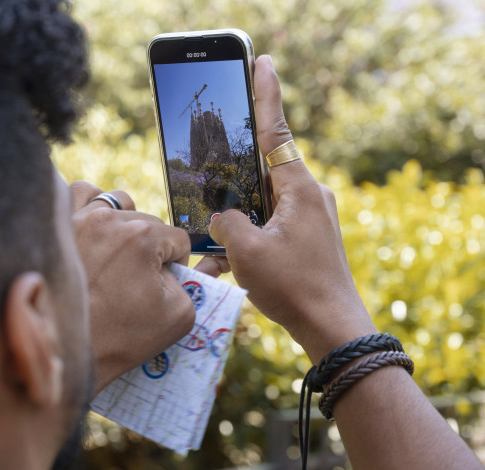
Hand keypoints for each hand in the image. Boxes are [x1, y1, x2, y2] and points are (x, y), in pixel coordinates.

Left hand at [70, 181, 194, 393]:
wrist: (66, 351)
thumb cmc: (121, 337)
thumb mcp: (178, 316)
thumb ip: (194, 283)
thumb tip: (189, 266)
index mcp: (142, 236)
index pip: (177, 238)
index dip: (176, 264)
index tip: (161, 285)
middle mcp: (108, 219)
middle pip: (147, 221)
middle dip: (149, 248)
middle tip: (136, 279)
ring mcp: (77, 219)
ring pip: (115, 202)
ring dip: (123, 222)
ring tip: (116, 251)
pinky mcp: (57, 226)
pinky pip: (78, 194)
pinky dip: (89, 204)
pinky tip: (92, 227)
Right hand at [194, 55, 376, 363]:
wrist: (333, 330)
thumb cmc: (294, 287)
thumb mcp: (246, 251)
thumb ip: (226, 222)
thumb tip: (222, 218)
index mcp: (299, 190)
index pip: (276, 131)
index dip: (266, 96)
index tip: (263, 63)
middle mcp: (309, 197)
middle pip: (262, 172)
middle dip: (234, 180)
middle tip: (211, 177)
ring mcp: (311, 219)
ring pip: (262, 206)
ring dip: (237, 224)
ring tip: (216, 252)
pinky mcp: (308, 240)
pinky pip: (270, 229)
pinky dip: (248, 243)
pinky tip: (227, 270)